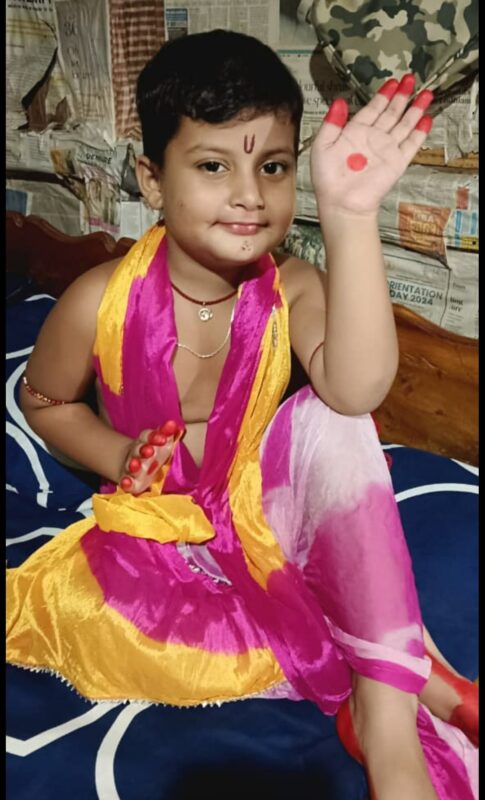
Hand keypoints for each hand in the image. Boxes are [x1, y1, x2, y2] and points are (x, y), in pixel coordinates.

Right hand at [118, 420, 180, 494]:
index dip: (155, 436)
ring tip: (135, 464)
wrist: (133, 463)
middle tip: (150, 451)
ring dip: (134, 465)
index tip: (163, 438)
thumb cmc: (154, 451)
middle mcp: (138, 453)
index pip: (149, 436)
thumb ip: (168, 434)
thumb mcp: (161, 442)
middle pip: (140, 450)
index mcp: (147, 442)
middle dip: (145, 450)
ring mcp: (132, 467)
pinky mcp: (129, 482)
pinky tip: (126, 482)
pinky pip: (126, 482)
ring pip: (132, 465)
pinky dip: (126, 482)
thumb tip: (179, 427)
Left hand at [310, 74, 432, 215]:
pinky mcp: (397, 162)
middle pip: (391, 112)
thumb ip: (332, 123)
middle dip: (402, 95)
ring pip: (404, 124)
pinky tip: (427, 119)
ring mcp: (386, 150)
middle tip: (410, 78)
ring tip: (426, 93)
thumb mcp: (322, 146)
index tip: (392, 81)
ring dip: (415, 109)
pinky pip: (411, 144)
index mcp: (355, 132)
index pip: (373, 109)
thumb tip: (341, 101)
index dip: (383, 95)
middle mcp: (373, 138)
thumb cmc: (328, 179)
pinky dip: (419, 133)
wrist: (341, 203)